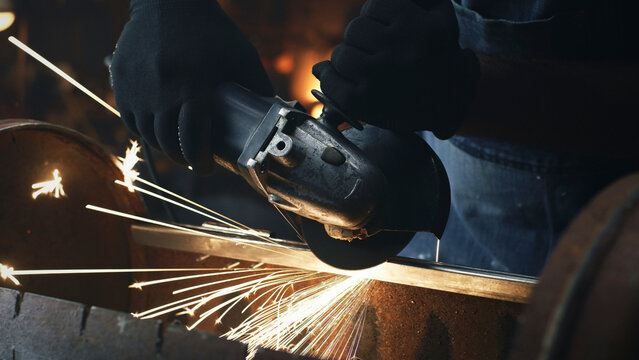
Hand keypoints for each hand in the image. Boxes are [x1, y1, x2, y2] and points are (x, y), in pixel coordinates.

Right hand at [110, 0, 272, 172]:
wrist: (168, 3)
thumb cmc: (212, 31)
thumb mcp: (242, 56)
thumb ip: (258, 87)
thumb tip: (274, 115)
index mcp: (194, 85)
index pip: (194, 139)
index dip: (201, 161)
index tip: (207, 168)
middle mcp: (162, 89)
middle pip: (169, 143)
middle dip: (183, 159)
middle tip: (194, 161)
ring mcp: (137, 87)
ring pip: (148, 135)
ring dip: (164, 148)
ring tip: (178, 148)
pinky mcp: (121, 81)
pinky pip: (130, 120)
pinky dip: (145, 132)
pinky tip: (158, 132)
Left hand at [312, 0, 477, 138]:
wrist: (449, 104)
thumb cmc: (439, 56)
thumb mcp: (440, 16)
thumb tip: (368, 10)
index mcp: (418, 27)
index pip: (375, 5)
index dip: (376, 17)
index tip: (385, 30)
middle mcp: (399, 50)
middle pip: (355, 29)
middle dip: (361, 39)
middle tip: (375, 52)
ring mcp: (379, 77)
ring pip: (341, 54)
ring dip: (346, 59)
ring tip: (364, 68)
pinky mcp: (363, 101)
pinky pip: (332, 82)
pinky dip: (331, 79)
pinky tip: (342, 80)